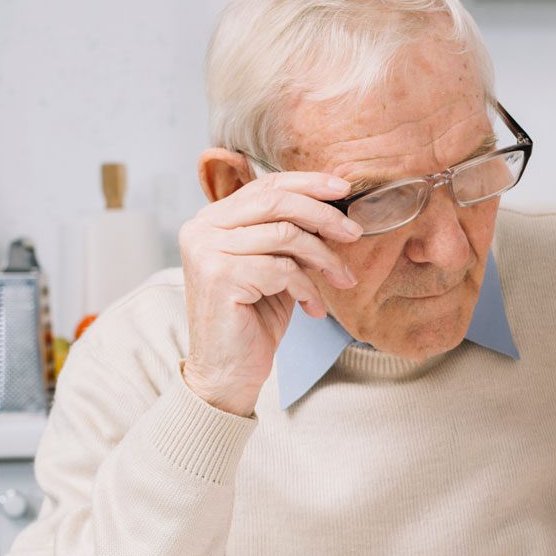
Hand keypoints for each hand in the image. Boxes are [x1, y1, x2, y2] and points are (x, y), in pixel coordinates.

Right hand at [178, 170, 361, 415]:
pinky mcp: (220, 276)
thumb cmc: (254, 319)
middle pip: (276, 201)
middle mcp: (201, 228)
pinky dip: (307, 288)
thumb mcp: (276, 268)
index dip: (308, 183)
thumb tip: (335, 209)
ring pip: (285, 235)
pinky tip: (314, 309)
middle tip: (354, 234)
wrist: (228, 371)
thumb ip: (291, 236)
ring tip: (342, 280)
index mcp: (212, 219)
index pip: (265, 185)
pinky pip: (282, 269)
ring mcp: (206, 250)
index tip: (343, 190)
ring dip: (324, 258)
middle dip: (323, 215)